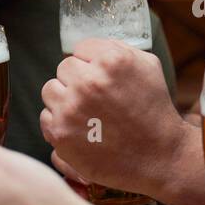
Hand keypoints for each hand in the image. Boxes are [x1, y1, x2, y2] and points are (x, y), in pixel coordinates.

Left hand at [40, 37, 186, 194]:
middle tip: (96, 98)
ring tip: (87, 113)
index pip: (80, 49)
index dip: (92, 64)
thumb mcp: (148, 66)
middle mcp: (88, 82)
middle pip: (64, 68)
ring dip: (64, 98)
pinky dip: (60, 122)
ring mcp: (71, 108)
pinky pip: (46, 116)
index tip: (103, 79)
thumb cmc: (153, 110)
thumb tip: (90, 48)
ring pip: (50, 90)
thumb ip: (117, 48)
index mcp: (111, 61)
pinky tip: (81, 129)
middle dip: (78, 80)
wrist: (158, 156)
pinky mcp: (60, 133)